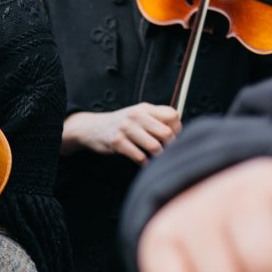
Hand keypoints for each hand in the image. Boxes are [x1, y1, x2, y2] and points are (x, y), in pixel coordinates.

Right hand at [62, 103, 180, 162]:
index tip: (173, 137)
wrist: (92, 128)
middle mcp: (136, 116)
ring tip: (156, 158)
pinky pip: (139, 156)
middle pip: (166, 133)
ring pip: (154, 147)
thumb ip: (157, 120)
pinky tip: (143, 162)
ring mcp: (126, 129)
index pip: (173, 115)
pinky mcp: (117, 142)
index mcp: (145, 108)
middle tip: (167, 151)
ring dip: (158, 156)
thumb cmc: (121, 125)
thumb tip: (179, 133)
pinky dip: (144, 162)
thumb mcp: (138, 115)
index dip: (177, 129)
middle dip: (170, 146)